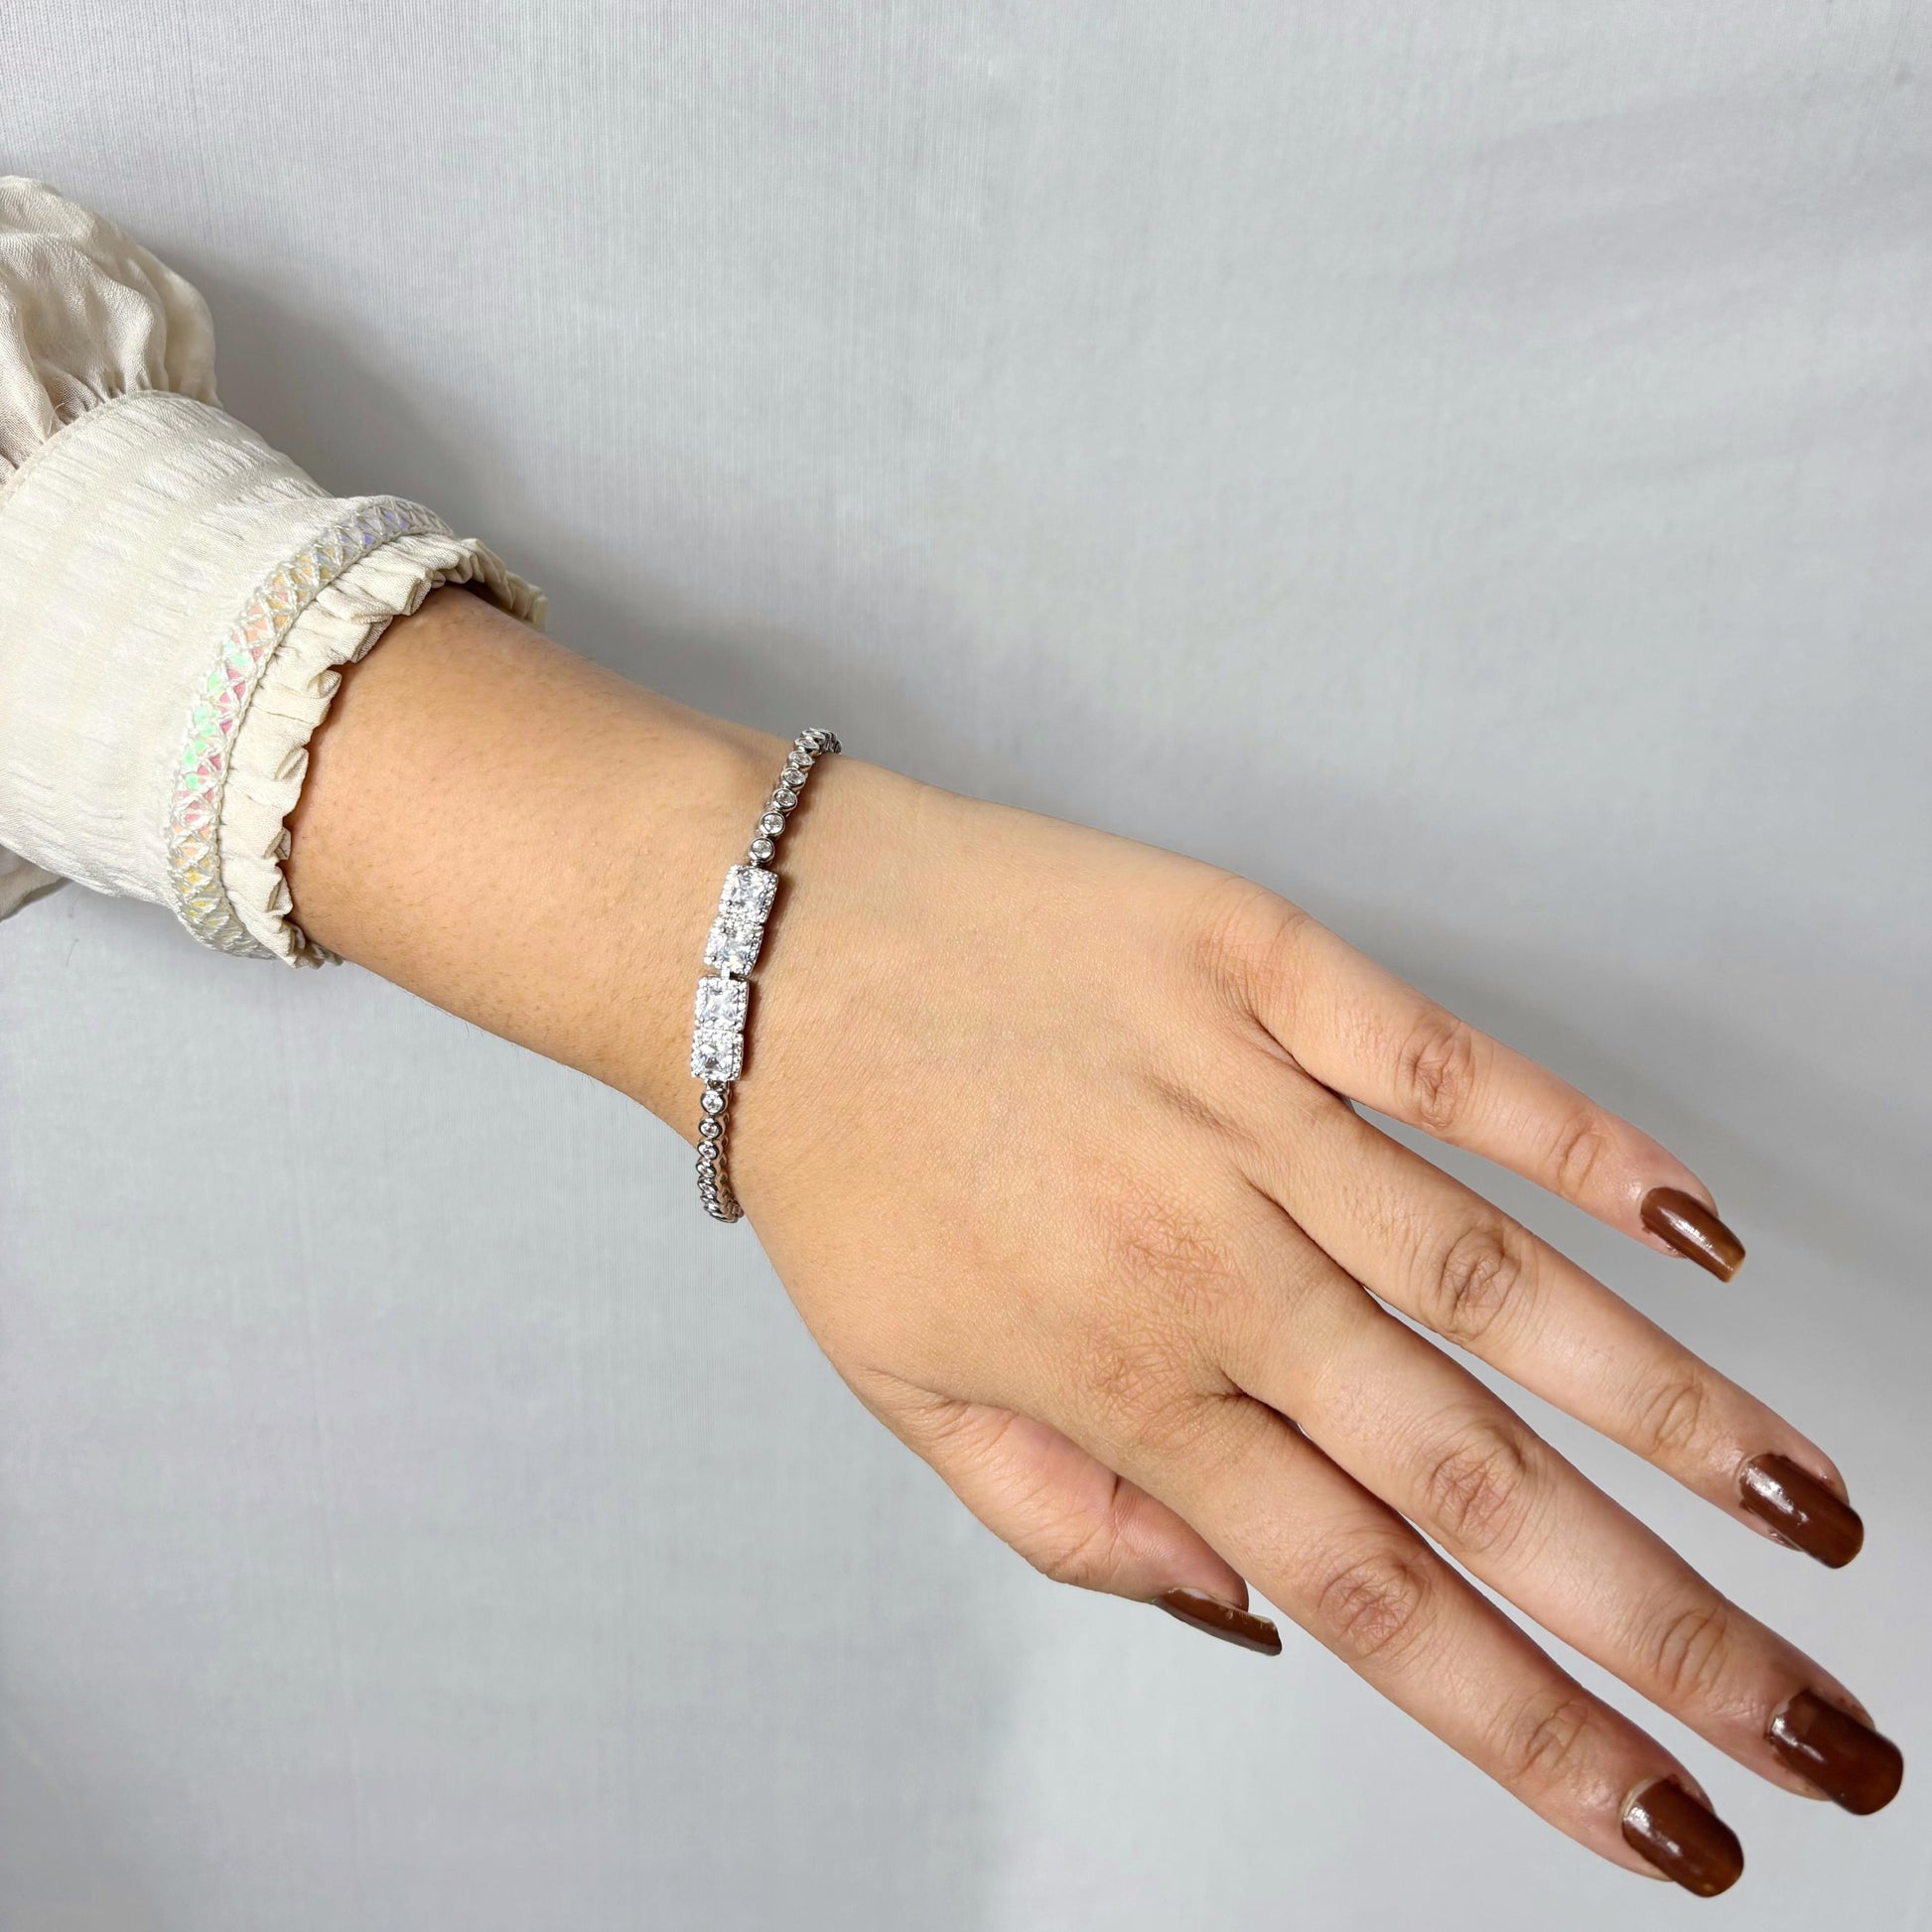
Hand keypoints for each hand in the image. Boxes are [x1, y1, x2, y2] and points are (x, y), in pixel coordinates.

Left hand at [727, 754, 1901, 1896]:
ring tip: (1813, 1509)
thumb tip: (1257, 1621)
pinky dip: (1583, 1144)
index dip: (1530, 1729)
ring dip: (1674, 1409)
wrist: (769, 944)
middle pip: (1469, 1473)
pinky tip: (1697, 1230)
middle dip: (1665, 1623)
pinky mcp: (1259, 964)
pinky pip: (1446, 1064)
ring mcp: (1242, 1103)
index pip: (1367, 1600)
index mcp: (1118, 1381)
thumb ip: (1072, 1524)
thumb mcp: (902, 1389)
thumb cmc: (843, 1165)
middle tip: (1821, 1729)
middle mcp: (1202, 1260)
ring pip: (1493, 1283)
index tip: (1666, 1823)